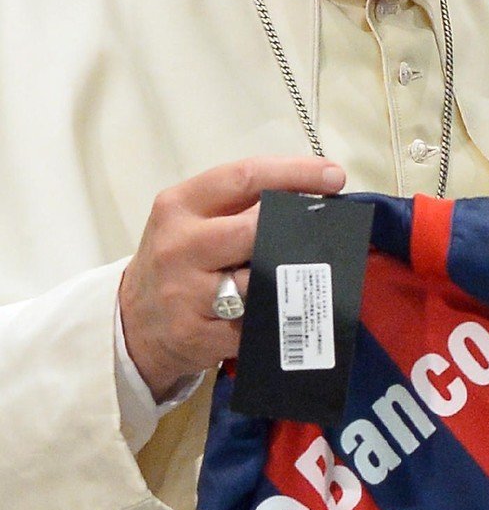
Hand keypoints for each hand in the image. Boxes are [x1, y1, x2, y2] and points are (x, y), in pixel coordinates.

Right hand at [118, 157, 345, 401]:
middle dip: (295, 230)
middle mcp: (179, 246)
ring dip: (289, 280)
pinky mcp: (198, 335)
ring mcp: (187, 294)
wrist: (134, 324)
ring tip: (302, 278)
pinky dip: (276, 319)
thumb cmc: (176, 262)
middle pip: (256, 230)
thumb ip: (237, 206)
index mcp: (179, 206)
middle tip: (326, 231)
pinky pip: (257, 324)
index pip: (243, 178)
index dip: (294, 173)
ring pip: (261, 281)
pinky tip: (281, 314)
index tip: (334, 175)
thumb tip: (308, 195)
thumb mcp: (190, 221)